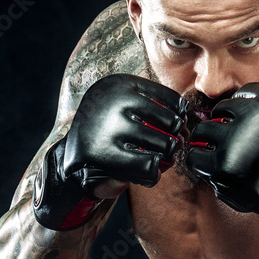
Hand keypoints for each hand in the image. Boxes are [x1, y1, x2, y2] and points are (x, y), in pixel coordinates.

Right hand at [33, 74, 186, 229]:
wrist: (70, 155)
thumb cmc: (107, 130)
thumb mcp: (124, 105)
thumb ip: (154, 106)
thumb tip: (188, 124)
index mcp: (120, 84)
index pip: (170, 99)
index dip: (179, 118)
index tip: (175, 130)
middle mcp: (114, 101)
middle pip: (170, 123)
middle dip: (176, 140)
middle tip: (172, 149)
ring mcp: (109, 126)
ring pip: (163, 145)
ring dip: (167, 158)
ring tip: (158, 161)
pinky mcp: (104, 154)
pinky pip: (148, 166)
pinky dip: (154, 173)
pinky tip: (149, 174)